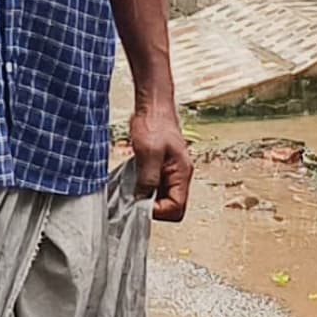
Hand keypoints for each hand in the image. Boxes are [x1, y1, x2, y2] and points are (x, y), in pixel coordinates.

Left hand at [126, 93, 191, 223]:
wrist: (154, 105)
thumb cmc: (155, 123)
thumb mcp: (149, 153)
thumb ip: (148, 179)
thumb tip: (143, 199)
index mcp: (182, 174)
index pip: (177, 209)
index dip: (159, 211)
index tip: (141, 203)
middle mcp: (180, 176)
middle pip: (171, 207)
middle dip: (153, 206)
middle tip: (136, 196)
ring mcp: (171, 173)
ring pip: (162, 198)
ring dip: (147, 197)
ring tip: (134, 186)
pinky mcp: (162, 169)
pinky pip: (155, 187)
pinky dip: (144, 187)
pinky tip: (134, 180)